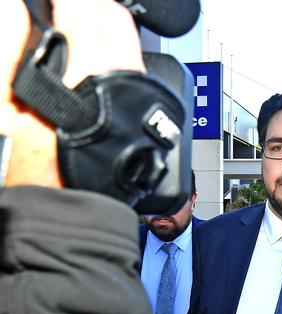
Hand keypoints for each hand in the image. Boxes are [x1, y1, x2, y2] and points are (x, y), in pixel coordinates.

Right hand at [1, 0, 144, 187]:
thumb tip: (9, 5)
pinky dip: (116, 54)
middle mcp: (125, 78)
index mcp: (89, 69)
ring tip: (77, 27)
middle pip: (114, 17)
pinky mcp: (151, 113)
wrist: (71, 210)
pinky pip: (136, 69)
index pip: (83, 5)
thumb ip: (5, 49)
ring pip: (129, 43)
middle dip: (90, 4)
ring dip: (104, 27)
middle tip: (64, 6)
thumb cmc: (36, 166)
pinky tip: (96, 65)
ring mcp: (142, 96)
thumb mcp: (3, 109)